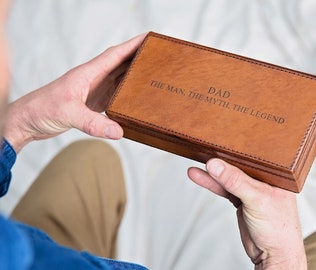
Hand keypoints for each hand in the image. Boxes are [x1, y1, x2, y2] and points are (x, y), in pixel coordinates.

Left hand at [4, 33, 145, 151]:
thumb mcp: (68, 114)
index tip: (148, 38)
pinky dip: (126, 96)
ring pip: (118, 80)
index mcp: (88, 74)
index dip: (132, 45)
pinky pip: (114, 96)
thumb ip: (93, 123)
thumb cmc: (41, 109)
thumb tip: (119, 131)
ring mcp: (93, 91)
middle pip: (120, 65)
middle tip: (157, 57)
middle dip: (138, 59)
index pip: (114, 55)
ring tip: (151, 75)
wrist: (27, 120)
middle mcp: (93, 79)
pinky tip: (134, 99)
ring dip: (133, 77)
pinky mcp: (91, 104)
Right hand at [188, 159, 306, 269]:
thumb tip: (215, 165)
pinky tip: (200, 177)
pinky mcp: (241, 200)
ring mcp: (251, 191)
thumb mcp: (257, 200)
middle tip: (204, 153)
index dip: (237, 150)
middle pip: (238, 166)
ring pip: (228, 178)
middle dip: (221, 161)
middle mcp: (263, 180)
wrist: (273, 256)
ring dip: (212, 175)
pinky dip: (212, 184)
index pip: (254, 158)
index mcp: (276, 175)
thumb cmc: (279, 229)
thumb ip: (235, 181)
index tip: (218, 146)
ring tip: (196, 168)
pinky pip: (224, 189)